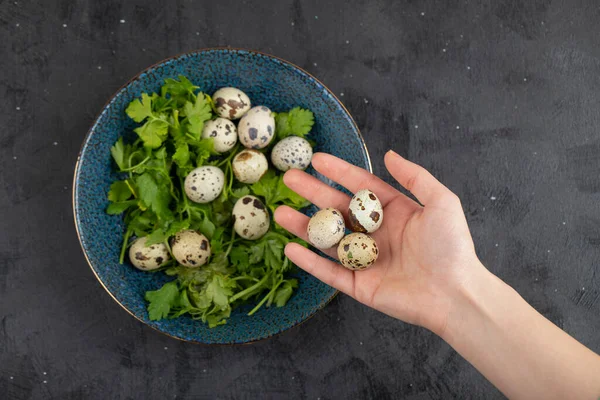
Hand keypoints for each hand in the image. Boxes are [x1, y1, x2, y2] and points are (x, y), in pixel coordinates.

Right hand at [274, 150, 480, 334]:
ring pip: (328, 240)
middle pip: (337, 209)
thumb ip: (414, 177)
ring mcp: (365, 259)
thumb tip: (389, 154)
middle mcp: (376, 234)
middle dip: (313, 194)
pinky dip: (309, 262)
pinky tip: (291, 248)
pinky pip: (329, 272)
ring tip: (280, 213)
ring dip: (304, 227)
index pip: (360, 186)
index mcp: (394, 212)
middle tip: (290, 179)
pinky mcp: (359, 285)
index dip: (339, 172)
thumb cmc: (451, 246)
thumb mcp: (440, 201)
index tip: (317, 159)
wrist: (455, 293)